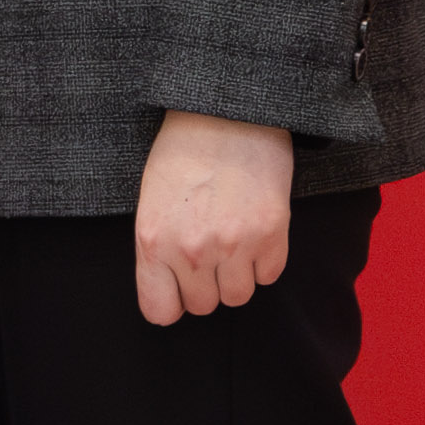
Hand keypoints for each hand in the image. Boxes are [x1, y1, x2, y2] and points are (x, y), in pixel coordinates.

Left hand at [134, 110, 293, 325]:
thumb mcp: (152, 201)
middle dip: (206, 285)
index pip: (159, 312)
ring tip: (232, 239)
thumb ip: (157, 250)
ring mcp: (234, 245)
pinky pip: (269, 275)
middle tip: (208, 250)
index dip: (171, 303)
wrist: (227, 112)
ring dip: (237, 275)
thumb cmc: (182, 152)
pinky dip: (264, 260)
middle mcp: (192, 251)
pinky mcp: (272, 234)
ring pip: (239, 296)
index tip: (178, 290)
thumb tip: (170, 289)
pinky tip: (254, 229)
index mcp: (153, 242)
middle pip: (203, 306)